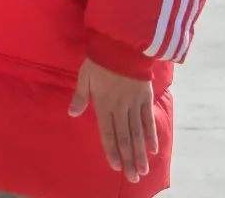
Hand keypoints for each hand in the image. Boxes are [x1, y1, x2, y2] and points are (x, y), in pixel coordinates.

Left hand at [69, 58, 157, 182]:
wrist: (122, 46)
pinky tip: (153, 149)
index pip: (107, 133)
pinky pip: (148, 120)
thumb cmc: (99, 61)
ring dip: (141, 153)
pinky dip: (151, 135)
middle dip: (129, 159)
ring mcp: (135, 105)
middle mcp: (120, 108)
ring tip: (143, 170)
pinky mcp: (146, 98)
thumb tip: (71, 114)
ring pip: (138, 133)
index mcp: (104, 104)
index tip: (116, 166)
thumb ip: (80, 97)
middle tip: (133, 177)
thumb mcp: (84, 77)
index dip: (111, 150)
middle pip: (125, 138)